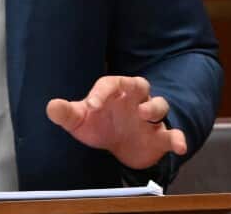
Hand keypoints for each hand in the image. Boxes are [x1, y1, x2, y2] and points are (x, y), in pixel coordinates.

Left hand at [46, 76, 186, 169]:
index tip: (91, 106)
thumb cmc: (100, 125)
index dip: (101, 92)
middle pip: (140, 84)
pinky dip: (178, 138)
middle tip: (128, 98)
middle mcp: (134, 100)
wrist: (119, 147)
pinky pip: (173, 132)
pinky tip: (179, 146)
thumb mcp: (80, 121)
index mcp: (113, 93)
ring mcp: (149, 117)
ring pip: (159, 105)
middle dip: (137, 88)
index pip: (109, 83)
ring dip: (154, 108)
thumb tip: (51, 107)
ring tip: (145, 116)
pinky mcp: (160, 136)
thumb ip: (67, 114)